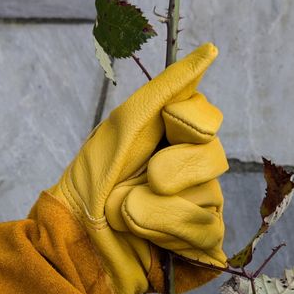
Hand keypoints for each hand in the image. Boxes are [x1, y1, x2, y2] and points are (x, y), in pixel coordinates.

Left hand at [48, 43, 227, 293]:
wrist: (78, 235)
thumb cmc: (94, 177)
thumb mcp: (123, 124)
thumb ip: (166, 90)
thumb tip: (209, 52)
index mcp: (173, 138)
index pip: (207, 118)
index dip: (192, 120)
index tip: (168, 122)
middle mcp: (191, 169)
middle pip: (215, 158)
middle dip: (177, 168)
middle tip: (147, 178)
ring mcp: (199, 205)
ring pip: (209, 198)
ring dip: (160, 208)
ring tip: (128, 213)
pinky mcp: (202, 241)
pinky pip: (207, 232)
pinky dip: (170, 234)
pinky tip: (146, 237)